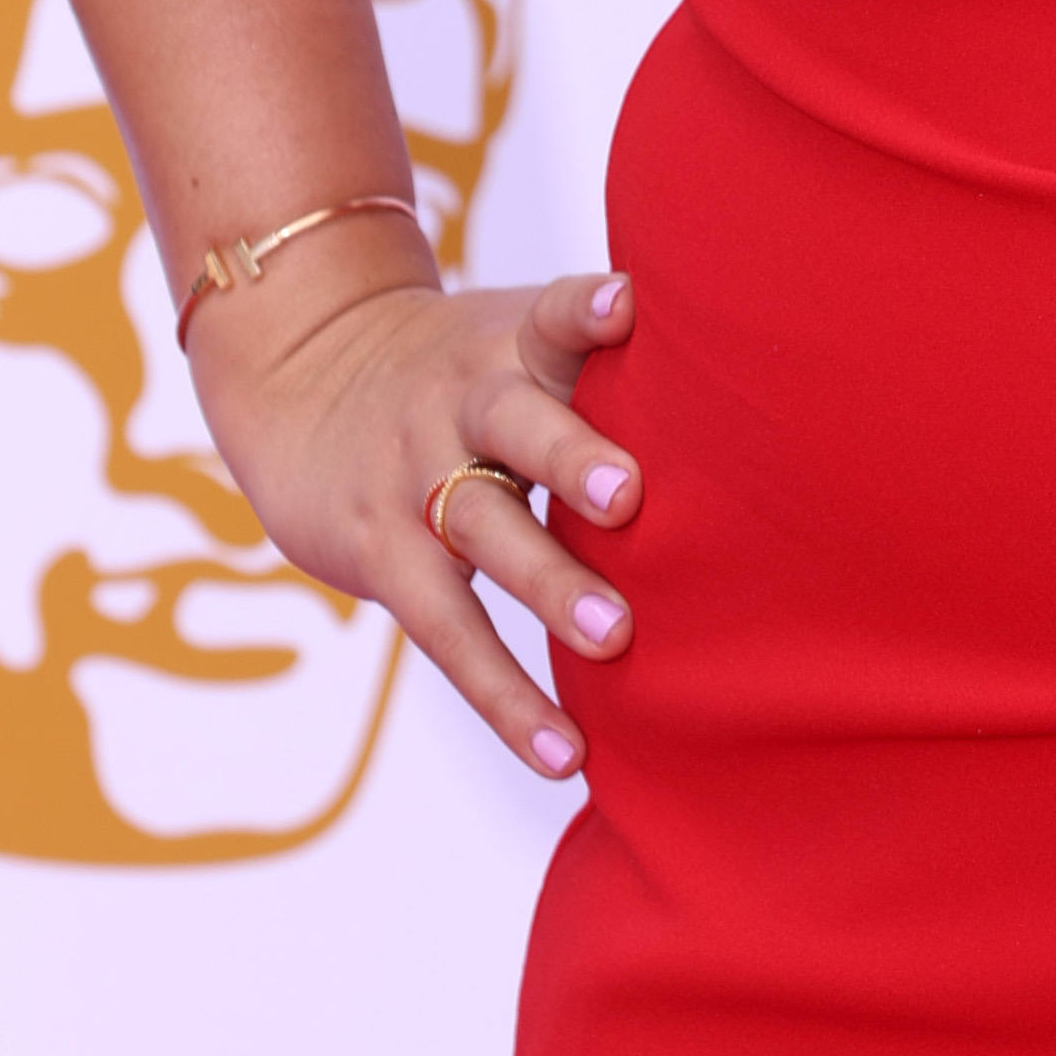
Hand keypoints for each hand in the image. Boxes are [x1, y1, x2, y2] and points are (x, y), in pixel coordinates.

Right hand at [188, 257, 641, 780]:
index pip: (552, 316)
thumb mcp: (513, 336)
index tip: (626, 303)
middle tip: (629, 496)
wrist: (300, 373)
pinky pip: (449, 632)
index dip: (587, 309)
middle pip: (516, 424)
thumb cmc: (458, 369)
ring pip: (484, 530)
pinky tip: (565, 752)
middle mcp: (464, 404)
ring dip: (550, 584)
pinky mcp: (382, 554)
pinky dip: (507, 696)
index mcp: (511, 345)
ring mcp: (417, 479)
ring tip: (617, 637)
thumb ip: (602, 358)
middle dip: (571, 456)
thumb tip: (756, 387)